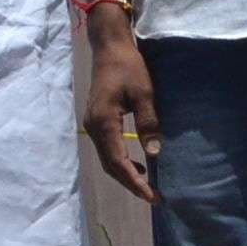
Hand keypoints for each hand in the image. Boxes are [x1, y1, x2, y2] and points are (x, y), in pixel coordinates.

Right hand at [81, 16, 161, 203]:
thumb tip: (154, 154)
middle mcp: (93, 127)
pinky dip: (121, 162)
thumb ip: (148, 123)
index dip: (135, 182)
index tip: (153, 196)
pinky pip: (107, 149)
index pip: (118, 162)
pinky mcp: (96, 121)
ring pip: (107, 160)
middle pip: (110, 166)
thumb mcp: (145, 94)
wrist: (109, 47)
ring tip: (147, 186)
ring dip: (126, 175)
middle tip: (154, 197)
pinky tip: (138, 165)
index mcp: (103, 122)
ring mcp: (92, 125)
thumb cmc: (129, 67)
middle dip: (131, 184)